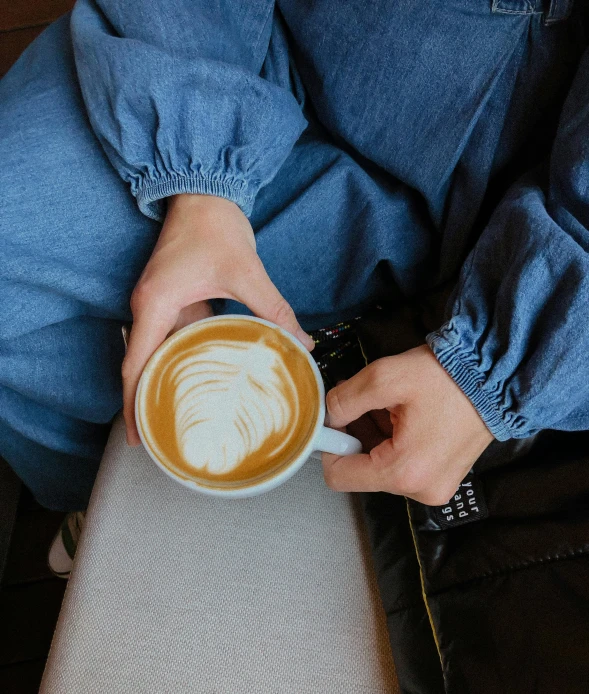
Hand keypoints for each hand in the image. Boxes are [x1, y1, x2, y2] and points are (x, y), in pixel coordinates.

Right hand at [122, 193, 313, 445]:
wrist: (203, 193)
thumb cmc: (215, 228)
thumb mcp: (246, 272)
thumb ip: (274, 309)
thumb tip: (302, 344)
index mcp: (156, 305)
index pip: (136, 364)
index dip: (134, 404)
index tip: (139, 436)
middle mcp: (149, 309)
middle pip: (139, 367)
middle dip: (146, 403)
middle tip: (162, 439)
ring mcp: (160, 306)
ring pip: (155, 355)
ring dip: (162, 385)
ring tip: (177, 419)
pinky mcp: (174, 301)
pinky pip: (172, 339)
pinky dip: (179, 362)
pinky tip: (198, 380)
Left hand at [322, 345, 493, 504]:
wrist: (497, 376)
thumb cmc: (446, 377)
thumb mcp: (385, 377)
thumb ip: (344, 400)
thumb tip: (328, 417)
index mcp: (404, 472)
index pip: (339, 477)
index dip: (329, 446)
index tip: (335, 419)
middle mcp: (420, 490)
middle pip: (361, 472)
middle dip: (356, 436)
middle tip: (364, 402)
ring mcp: (435, 488)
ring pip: (381, 467)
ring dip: (375, 437)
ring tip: (389, 404)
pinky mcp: (444, 478)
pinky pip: (403, 465)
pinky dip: (394, 442)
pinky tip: (403, 414)